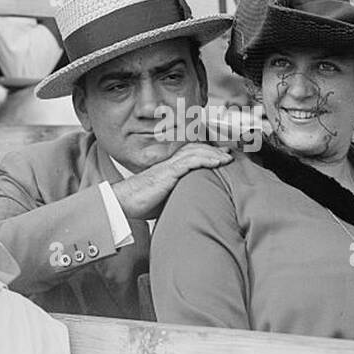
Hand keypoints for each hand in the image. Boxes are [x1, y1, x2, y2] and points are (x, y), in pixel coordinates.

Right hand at [111, 144, 233, 219]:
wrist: (124, 201)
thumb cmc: (141, 201)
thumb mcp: (165, 197)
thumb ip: (179, 194)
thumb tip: (193, 203)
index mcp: (170, 167)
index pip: (192, 154)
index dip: (208, 152)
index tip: (223, 156)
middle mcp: (171, 163)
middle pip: (197, 149)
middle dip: (215, 150)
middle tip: (230, 153)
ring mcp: (170, 166)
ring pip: (196, 152)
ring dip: (214, 154)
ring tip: (227, 158)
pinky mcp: (168, 173)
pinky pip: (190, 162)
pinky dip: (205, 160)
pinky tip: (217, 162)